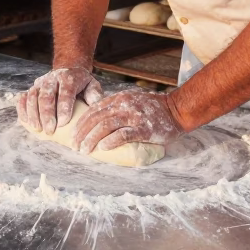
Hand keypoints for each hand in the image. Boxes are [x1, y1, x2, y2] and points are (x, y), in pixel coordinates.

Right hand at [16, 67, 101, 134]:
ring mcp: (40, 83)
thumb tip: (95, 106)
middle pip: (47, 95)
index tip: (63, 123)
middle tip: (49, 130)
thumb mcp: (92, 86)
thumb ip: (94, 95)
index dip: (63, 107)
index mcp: (69, 78)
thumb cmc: (82, 84)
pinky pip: (23, 97)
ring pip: (33, 96)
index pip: (65, 92)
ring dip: (33, 113)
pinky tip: (25, 121)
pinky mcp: (32, 88)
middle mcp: (53, 78)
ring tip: (37, 128)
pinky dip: (22, 108)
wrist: (68, 69)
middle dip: (47, 114)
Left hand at [71, 90, 185, 154]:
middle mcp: (124, 105)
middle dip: (82, 133)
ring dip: (92, 139)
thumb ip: (117, 108)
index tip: (73, 135)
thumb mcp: (132, 102)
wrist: (177, 110)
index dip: (81, 123)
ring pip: (106, 126)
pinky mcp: (144, 128)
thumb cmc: (154, 109)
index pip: (94, 110)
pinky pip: (124, 134)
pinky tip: (103, 148)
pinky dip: (111, 141)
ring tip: (84, 150)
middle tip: (75, 146)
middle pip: (96, 118)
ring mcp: (134, 116)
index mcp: (119, 99)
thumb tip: (97, 123)